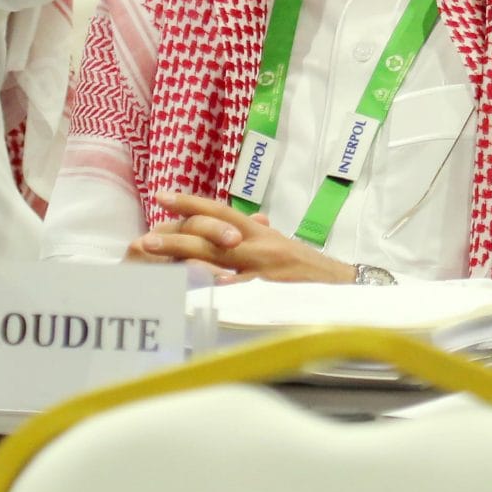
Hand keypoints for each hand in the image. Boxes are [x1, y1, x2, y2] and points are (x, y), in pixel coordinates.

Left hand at [133, 192, 356, 282]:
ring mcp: (264, 271)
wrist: (345, 287)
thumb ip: (261, 235)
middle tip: (146, 238)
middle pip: (211, 236)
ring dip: (182, 262)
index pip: (221, 211)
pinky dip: (213, 289)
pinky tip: (190, 290)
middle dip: (176, 235)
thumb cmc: (313, 270)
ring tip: (155, 263)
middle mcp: (260, 247)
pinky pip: (236, 292)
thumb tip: (250, 220)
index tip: (163, 198)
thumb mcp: (284, 247)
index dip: (191, 203)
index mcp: (261, 234)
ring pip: (217, 262)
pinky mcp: (270, 294)